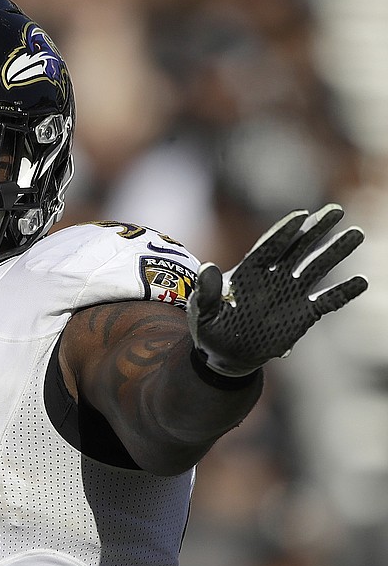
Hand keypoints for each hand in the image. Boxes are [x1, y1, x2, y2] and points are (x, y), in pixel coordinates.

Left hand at [187, 204, 366, 375]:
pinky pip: (327, 301)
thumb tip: (208, 267)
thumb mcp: (203, 311)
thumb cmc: (211, 329)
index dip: (285, 231)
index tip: (301, 215)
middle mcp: (275, 276)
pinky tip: (362, 282)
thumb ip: (208, 291)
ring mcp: (291, 293)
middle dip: (316, 229)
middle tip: (336, 210)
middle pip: (298, 248)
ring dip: (336, 251)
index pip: (270, 245)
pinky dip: (344, 292)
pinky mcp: (304, 314)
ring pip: (317, 267)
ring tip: (356, 234)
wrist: (227, 355)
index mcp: (250, 271)